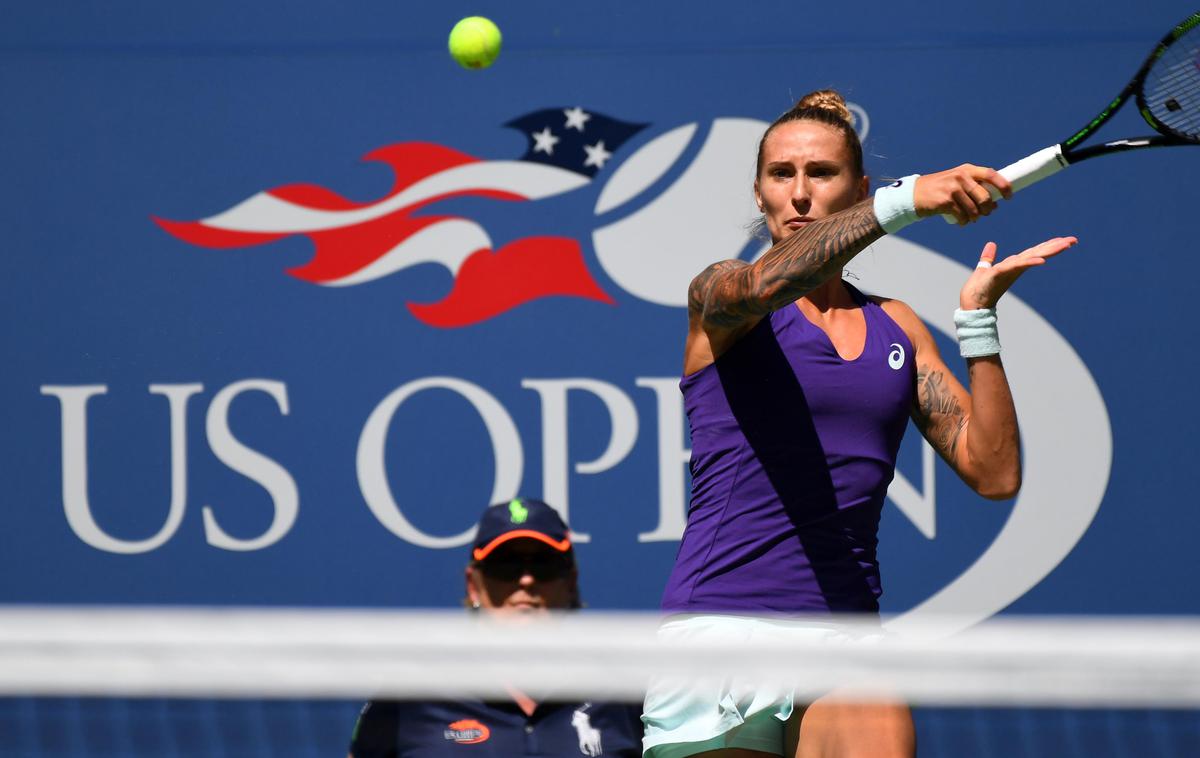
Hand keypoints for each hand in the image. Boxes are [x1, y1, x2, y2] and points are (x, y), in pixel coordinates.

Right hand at [915, 164, 1012, 224]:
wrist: (914, 195)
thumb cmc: (939, 190)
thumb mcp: (957, 182)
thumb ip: (974, 188)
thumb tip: (995, 203)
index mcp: (967, 170)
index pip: (991, 174)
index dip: (1003, 185)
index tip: (1009, 196)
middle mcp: (961, 176)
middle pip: (984, 197)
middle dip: (987, 209)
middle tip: (985, 214)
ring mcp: (952, 188)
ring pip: (974, 209)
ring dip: (974, 217)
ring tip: (970, 218)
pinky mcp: (945, 201)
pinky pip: (962, 216)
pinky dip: (964, 221)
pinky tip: (961, 221)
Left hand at [959, 236, 1077, 309]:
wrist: (971, 306)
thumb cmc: (978, 290)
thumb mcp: (985, 269)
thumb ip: (988, 258)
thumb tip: (991, 244)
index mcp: (1013, 265)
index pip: (1033, 252)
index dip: (1047, 245)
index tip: (1063, 239)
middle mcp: (1015, 268)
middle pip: (1038, 253)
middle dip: (1055, 247)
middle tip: (1073, 240)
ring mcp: (1009, 271)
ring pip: (1031, 257)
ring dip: (1048, 251)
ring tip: (1064, 245)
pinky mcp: (1000, 274)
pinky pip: (1016, 266)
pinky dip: (1028, 263)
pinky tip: (1042, 261)